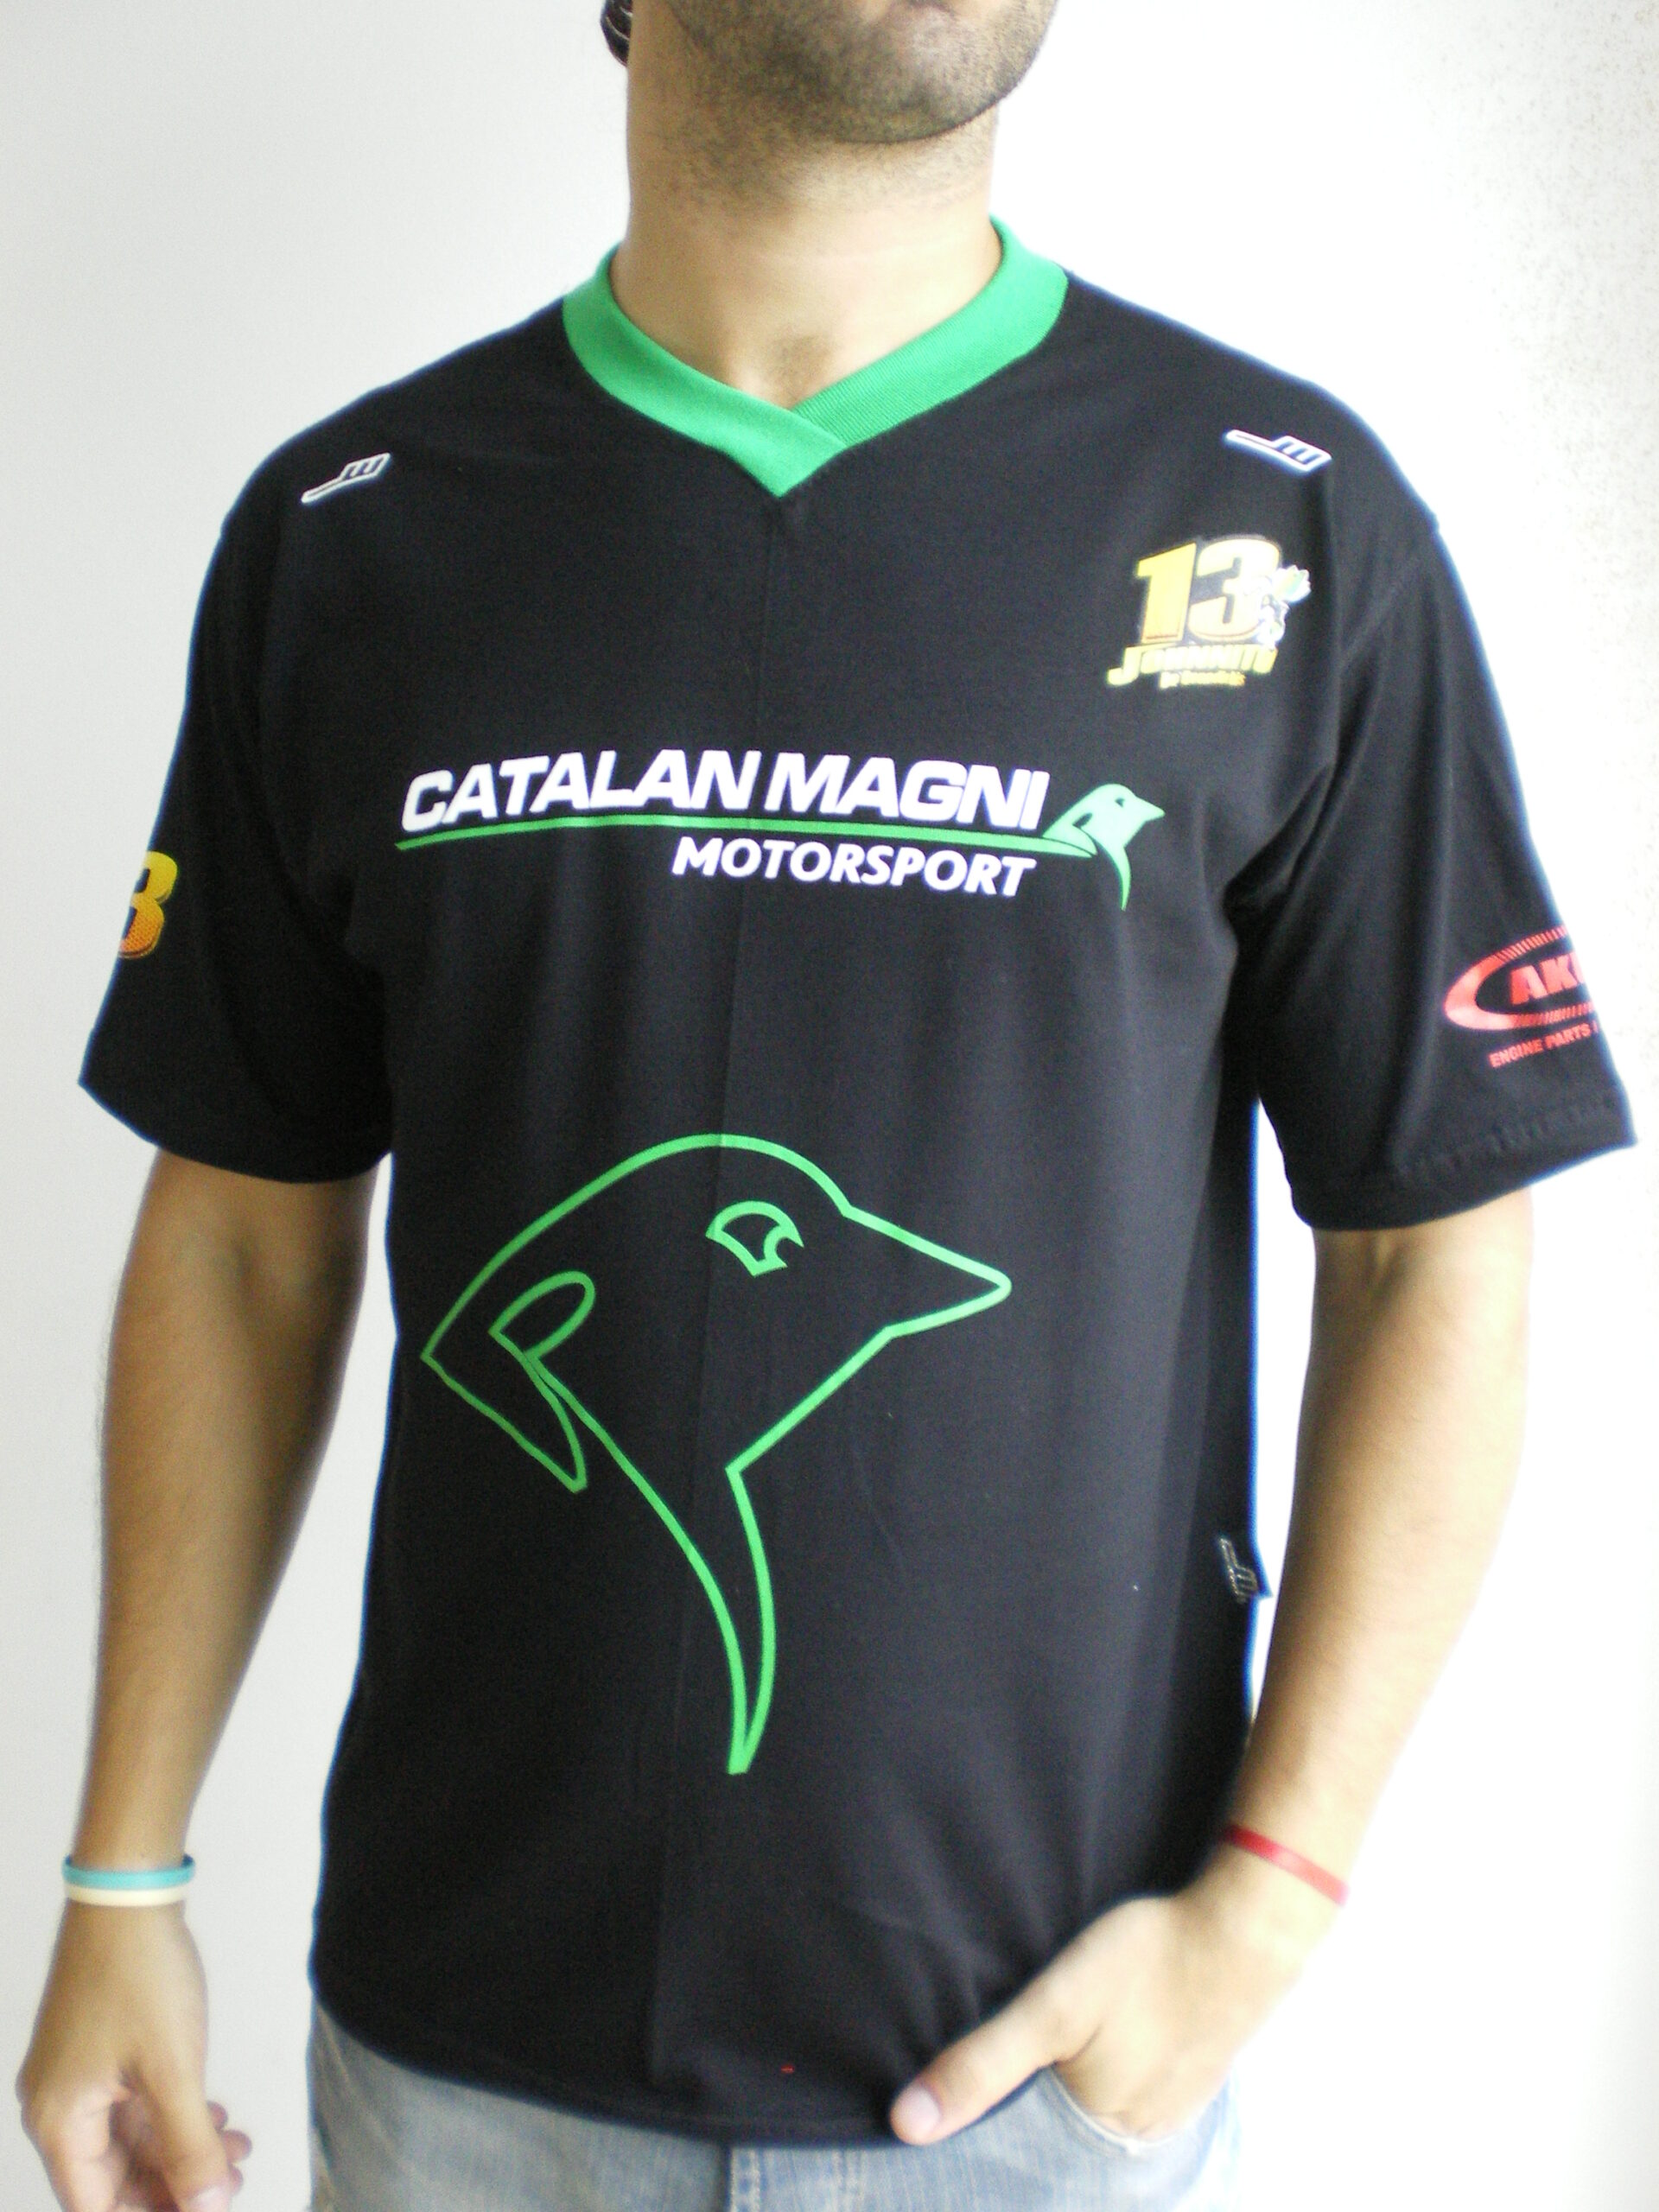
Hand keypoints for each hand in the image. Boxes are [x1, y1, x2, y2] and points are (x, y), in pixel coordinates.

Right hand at [17, 1905, 250, 2211]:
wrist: (127, 1895)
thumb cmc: (142, 1980)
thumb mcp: (174, 2071)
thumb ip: (190, 2147)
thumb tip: (207, 2208)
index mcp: (61, 2123)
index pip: (97, 2205)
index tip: (205, 2208)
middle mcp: (58, 2107)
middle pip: (112, 2176)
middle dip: (174, 2183)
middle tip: (234, 2176)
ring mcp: (76, 2075)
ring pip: (128, 2138)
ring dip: (180, 2147)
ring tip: (237, 2144)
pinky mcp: (97, 2049)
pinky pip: (130, 2104)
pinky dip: (170, 2114)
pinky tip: (213, 2114)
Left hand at [889, 1846, 1336, 2145]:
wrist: (1248, 1931)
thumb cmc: (1148, 1959)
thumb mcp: (1054, 2006)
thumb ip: (982, 2065)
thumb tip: (905, 2125)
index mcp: (1096, 2133)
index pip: (1018, 2148)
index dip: (984, 2122)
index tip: (947, 2103)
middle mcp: (1133, 2139)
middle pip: (1055, 2131)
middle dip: (1024, 2107)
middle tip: (1003, 2056)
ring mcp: (1167, 2111)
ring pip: (1092, 2112)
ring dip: (1065, 2091)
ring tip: (1044, 2051)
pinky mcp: (1189, 2080)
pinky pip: (1129, 2092)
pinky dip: (1103, 2076)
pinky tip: (1096, 2045)